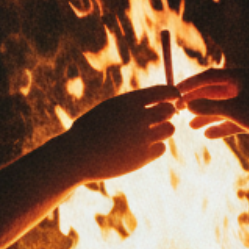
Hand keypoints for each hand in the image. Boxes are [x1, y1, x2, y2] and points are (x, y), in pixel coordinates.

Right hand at [56, 85, 178, 181]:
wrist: (76, 156)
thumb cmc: (88, 131)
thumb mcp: (108, 109)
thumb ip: (131, 105)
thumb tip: (156, 101)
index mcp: (129, 101)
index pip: (164, 91)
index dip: (172, 95)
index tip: (173, 99)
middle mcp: (139, 117)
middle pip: (170, 110)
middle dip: (167, 114)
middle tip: (159, 120)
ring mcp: (143, 137)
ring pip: (169, 129)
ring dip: (162, 131)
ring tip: (147, 135)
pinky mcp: (143, 157)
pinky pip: (161, 148)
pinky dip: (154, 148)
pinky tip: (140, 150)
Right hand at [178, 68, 248, 147]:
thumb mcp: (233, 110)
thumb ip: (209, 108)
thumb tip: (188, 105)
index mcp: (239, 77)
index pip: (208, 76)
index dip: (190, 84)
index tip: (174, 92)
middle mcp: (242, 87)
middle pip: (213, 92)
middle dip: (196, 101)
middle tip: (178, 110)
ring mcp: (246, 103)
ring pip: (220, 108)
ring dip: (205, 116)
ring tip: (190, 126)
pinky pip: (230, 121)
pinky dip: (219, 127)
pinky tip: (207, 135)